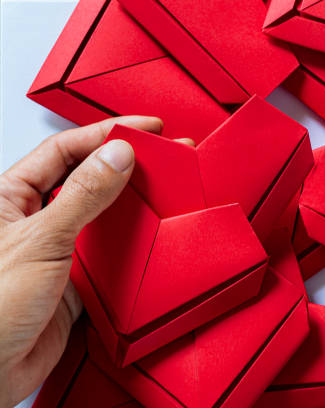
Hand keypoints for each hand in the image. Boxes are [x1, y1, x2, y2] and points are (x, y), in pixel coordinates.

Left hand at [0, 116, 162, 406]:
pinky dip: (134, 240)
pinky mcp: (76, 278)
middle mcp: (36, 218)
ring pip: (104, 213)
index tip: (146, 128)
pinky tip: (153, 231)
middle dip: (128, 162)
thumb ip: (83, 197)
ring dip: (134, 200)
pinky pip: (112, 250)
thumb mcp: (41, 241)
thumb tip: (118, 156)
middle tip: (165, 152)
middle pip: (89, 176)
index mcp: (11, 196)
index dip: (107, 133)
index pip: (66, 150)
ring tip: (166, 185)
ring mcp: (58, 248)